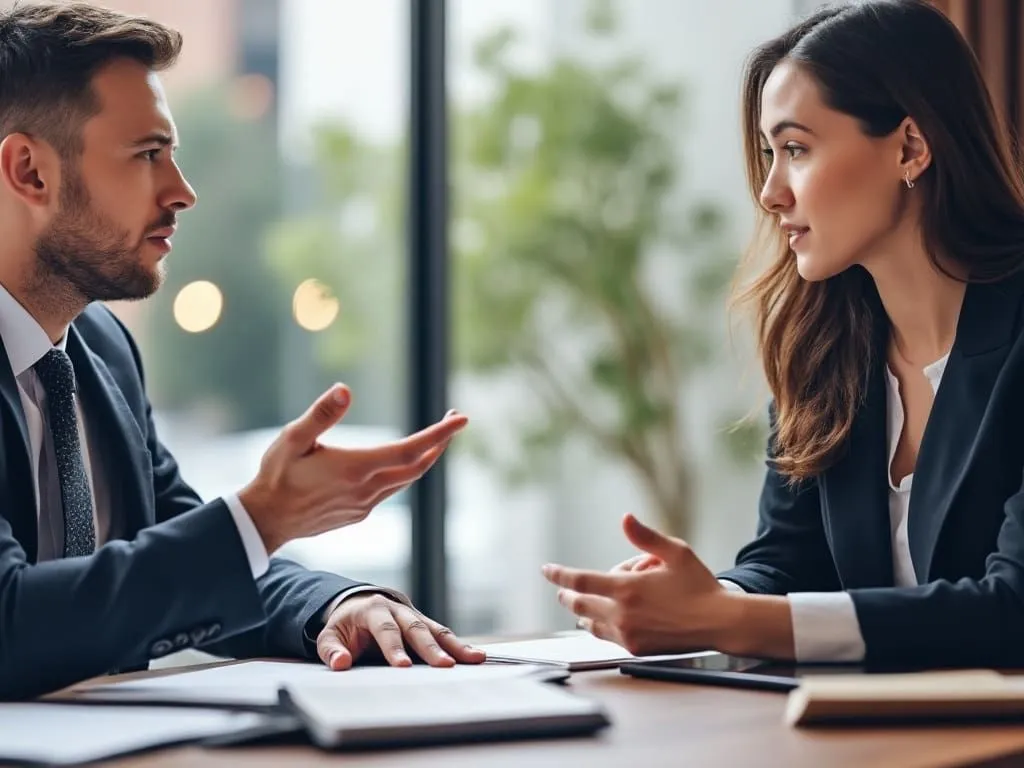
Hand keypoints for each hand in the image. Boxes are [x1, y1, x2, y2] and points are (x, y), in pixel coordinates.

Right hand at [241, 384, 467, 552]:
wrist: (265, 521)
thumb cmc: (276, 475)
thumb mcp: (293, 438)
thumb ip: (321, 414)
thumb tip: (345, 389)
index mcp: (355, 468)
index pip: (410, 450)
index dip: (439, 434)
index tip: (461, 418)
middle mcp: (366, 490)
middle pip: (417, 466)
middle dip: (440, 442)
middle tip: (454, 419)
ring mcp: (364, 505)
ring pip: (406, 480)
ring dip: (424, 457)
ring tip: (435, 437)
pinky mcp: (358, 513)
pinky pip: (390, 490)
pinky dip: (404, 472)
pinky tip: (397, 460)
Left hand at [315, 593, 486, 669]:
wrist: (358, 606)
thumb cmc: (345, 626)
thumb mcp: (330, 636)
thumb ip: (332, 650)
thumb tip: (341, 664)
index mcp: (374, 610)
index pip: (386, 630)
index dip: (394, 648)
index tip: (403, 667)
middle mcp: (398, 610)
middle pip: (416, 628)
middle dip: (431, 648)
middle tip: (444, 666)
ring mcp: (415, 617)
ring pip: (437, 630)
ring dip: (455, 646)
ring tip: (474, 659)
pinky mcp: (426, 626)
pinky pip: (444, 636)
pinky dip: (460, 647)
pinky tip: (476, 658)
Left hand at [542, 514, 734, 655]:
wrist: (720, 622)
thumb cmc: (699, 584)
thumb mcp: (675, 552)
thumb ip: (645, 537)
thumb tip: (625, 519)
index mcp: (627, 588)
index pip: (579, 581)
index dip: (558, 575)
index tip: (546, 570)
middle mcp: (622, 614)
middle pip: (578, 605)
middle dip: (566, 595)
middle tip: (561, 589)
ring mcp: (628, 634)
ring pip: (590, 624)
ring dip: (582, 613)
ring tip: (581, 604)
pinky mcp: (636, 648)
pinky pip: (607, 637)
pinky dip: (599, 627)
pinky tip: (601, 621)